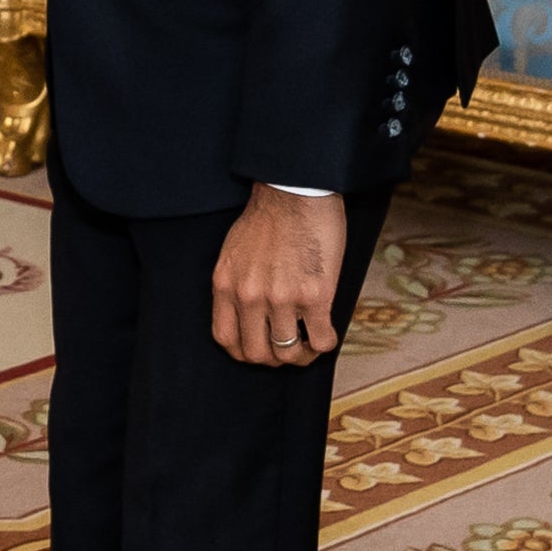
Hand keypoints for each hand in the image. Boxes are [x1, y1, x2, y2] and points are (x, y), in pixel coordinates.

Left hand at [212, 186, 348, 366]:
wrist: (296, 192)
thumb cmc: (268, 217)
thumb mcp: (234, 252)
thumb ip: (236, 284)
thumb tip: (248, 313)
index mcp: (225, 285)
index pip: (226, 339)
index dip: (244, 352)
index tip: (259, 349)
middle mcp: (249, 296)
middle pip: (256, 353)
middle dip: (273, 359)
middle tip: (288, 350)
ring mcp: (282, 298)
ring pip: (288, 353)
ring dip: (300, 355)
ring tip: (308, 344)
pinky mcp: (315, 296)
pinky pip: (320, 341)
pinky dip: (324, 344)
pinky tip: (326, 333)